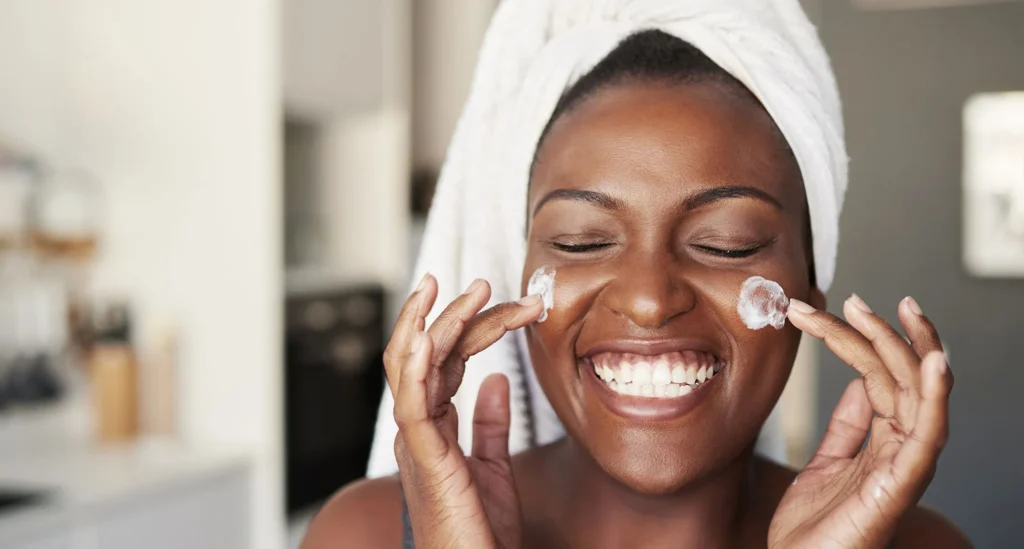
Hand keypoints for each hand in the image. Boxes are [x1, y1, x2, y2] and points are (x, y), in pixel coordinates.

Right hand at [385, 274, 543, 548]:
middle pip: (427, 354)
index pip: (445, 360)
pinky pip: (410, 406)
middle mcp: (417, 428)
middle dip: (453, 313)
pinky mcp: (424, 459)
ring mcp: (416, 441)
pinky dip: (413, 369)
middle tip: (485, 283)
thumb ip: (490, 423)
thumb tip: (497, 379)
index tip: (499, 299)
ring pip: (413, 367)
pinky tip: (425, 339)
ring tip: (467, 291)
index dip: (468, 326)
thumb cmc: (480, 532)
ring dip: (438, 324)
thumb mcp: (493, 467)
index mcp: (432, 428)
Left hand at [769, 295, 952, 548]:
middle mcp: (902, 450)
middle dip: (886, 333)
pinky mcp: (900, 486)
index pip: (885, 377)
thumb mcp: (828, 462)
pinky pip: (927, 436)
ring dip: (910, 349)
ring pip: (921, 395)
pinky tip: (934, 363)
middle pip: (905, 378)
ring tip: (898, 310)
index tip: (842, 305)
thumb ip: (849, 425)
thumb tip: (859, 382)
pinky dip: (935, 397)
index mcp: (887, 442)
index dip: (867, 338)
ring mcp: (905, 467)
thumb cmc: (814, 529)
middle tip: (854, 299)